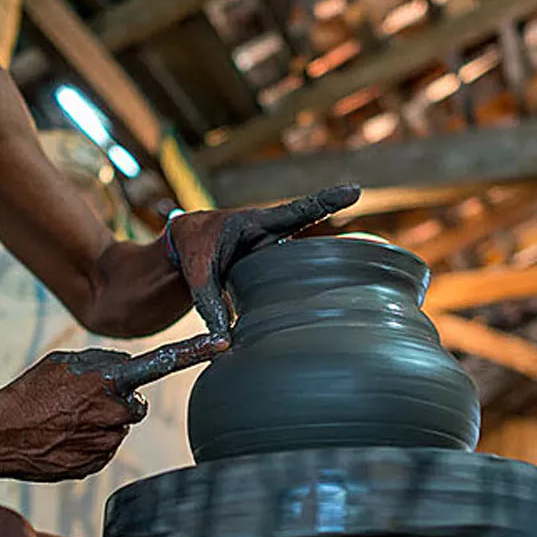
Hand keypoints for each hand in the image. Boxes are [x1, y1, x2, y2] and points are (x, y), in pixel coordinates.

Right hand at [0, 335, 223, 480]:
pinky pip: (103, 449)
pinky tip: (62, 438)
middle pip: (133, 403)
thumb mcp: (66, 362)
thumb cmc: (30, 391)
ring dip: (100, 422)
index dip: (195, 352)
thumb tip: (125, 372)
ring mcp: (107, 443)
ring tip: (64, 419)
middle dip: (116, 400)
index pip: (161, 363)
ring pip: (117, 428)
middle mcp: (116, 414)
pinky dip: (88, 443)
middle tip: (80, 399)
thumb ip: (103, 363)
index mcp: (110, 381)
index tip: (224, 343)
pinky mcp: (95, 465)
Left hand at [163, 184, 360, 337]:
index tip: (355, 191)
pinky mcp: (269, 272)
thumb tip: (225, 344)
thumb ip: (210, 305)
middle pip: (307, 247)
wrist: (182, 246)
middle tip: (346, 246)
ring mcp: (272, 254)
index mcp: (255, 223)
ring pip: (295, 271)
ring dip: (301, 285)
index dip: (327, 202)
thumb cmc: (191, 248)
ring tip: (301, 300)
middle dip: (324, 255)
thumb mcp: (197, 273)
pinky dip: (287, 299)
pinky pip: (284, 284)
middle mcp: (271, 236)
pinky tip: (290, 318)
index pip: (298, 212)